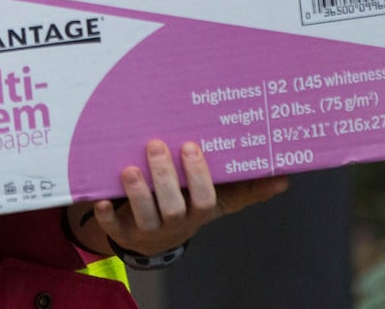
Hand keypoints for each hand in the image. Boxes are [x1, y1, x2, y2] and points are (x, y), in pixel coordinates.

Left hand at [74, 140, 288, 256]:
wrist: (153, 238)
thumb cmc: (188, 207)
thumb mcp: (217, 199)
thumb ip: (245, 188)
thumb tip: (283, 179)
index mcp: (198, 210)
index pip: (205, 199)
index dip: (198, 176)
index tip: (190, 146)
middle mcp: (175, 222)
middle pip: (173, 206)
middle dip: (165, 178)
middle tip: (157, 145)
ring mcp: (148, 229)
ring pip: (145, 216)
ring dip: (137, 193)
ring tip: (129, 168)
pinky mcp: (122, 232)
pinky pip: (113, 228)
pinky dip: (107, 215)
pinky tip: (100, 200)